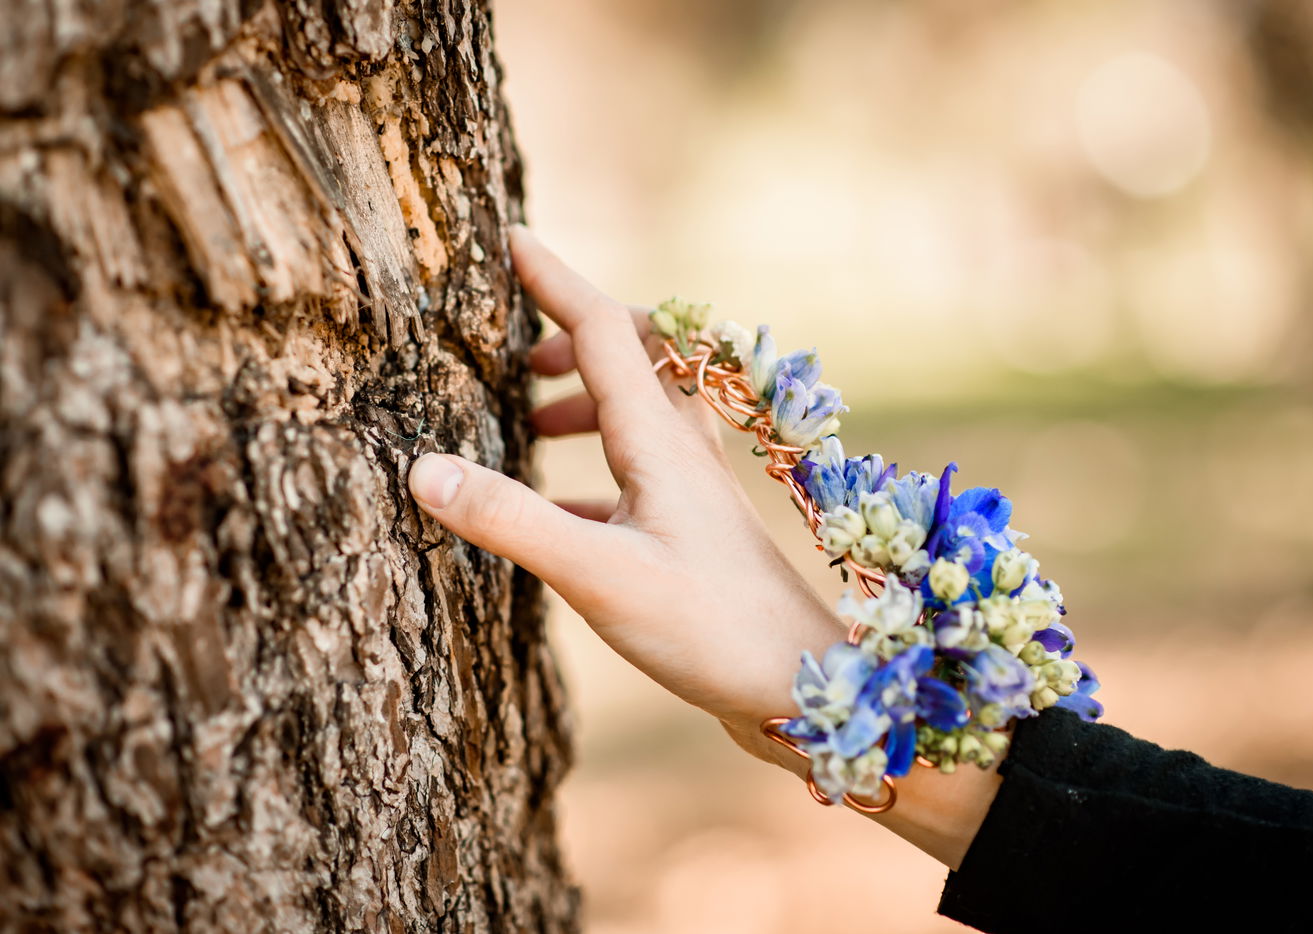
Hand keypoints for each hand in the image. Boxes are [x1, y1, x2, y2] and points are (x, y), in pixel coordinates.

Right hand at [407, 225, 845, 761]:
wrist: (800, 687)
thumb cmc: (711, 630)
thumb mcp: (598, 576)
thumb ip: (511, 520)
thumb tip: (422, 467)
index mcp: (661, 442)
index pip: (605, 330)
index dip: (556, 280)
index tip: (510, 238)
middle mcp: (683, 452)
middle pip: (636, 358)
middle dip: (578, 336)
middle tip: (520, 356)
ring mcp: (695, 490)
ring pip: (642, 412)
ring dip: (590, 396)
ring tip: (534, 417)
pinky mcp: (695, 531)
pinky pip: (641, 471)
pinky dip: (597, 467)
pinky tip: (563, 506)